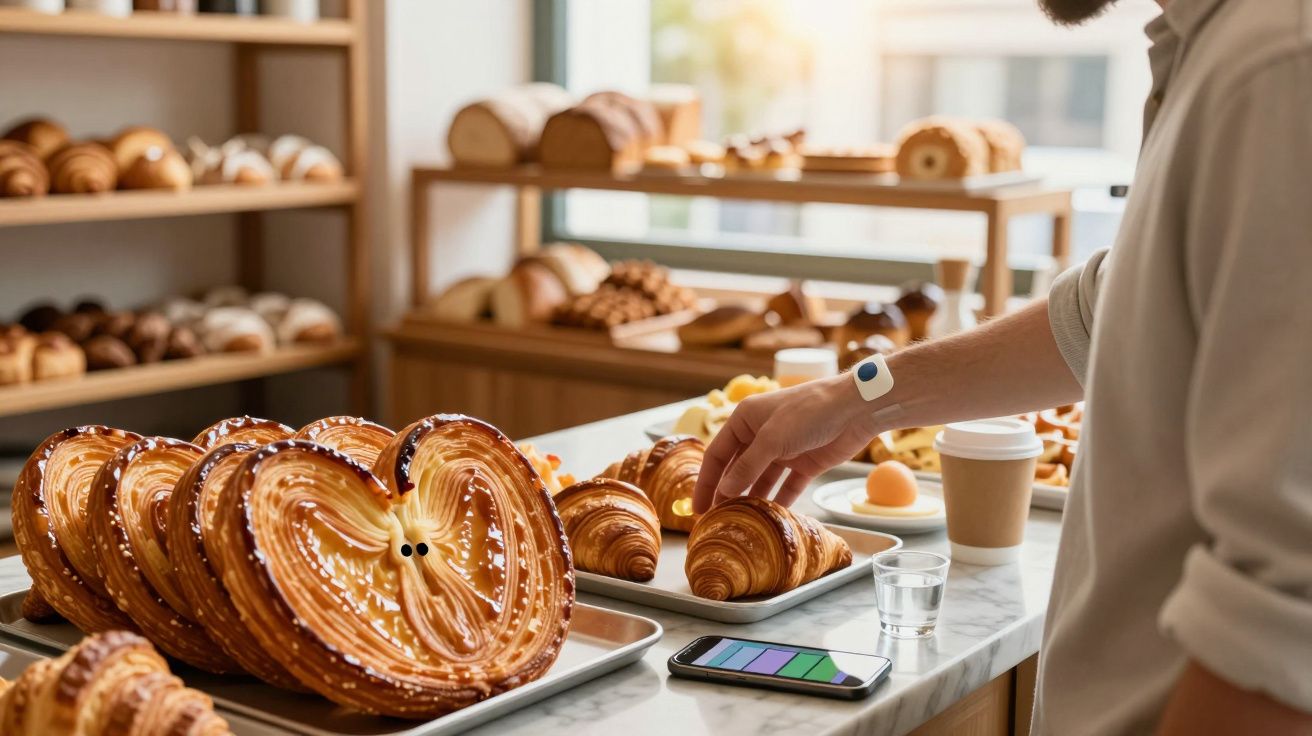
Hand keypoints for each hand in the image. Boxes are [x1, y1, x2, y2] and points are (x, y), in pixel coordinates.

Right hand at [692, 374, 878, 511]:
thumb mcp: (773, 439)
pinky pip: (786, 486)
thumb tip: (723, 491)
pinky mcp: (805, 463)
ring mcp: (783, 449)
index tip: (698, 508)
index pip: (717, 454)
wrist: (855, 409)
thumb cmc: (810, 412)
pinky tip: (770, 518)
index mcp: (745, 419)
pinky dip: (779, 500)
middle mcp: (761, 434)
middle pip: (737, 469)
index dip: (706, 482)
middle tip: (717, 521)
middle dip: (727, 494)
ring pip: (761, 480)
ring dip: (751, 499)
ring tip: (741, 524)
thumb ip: (747, 466)